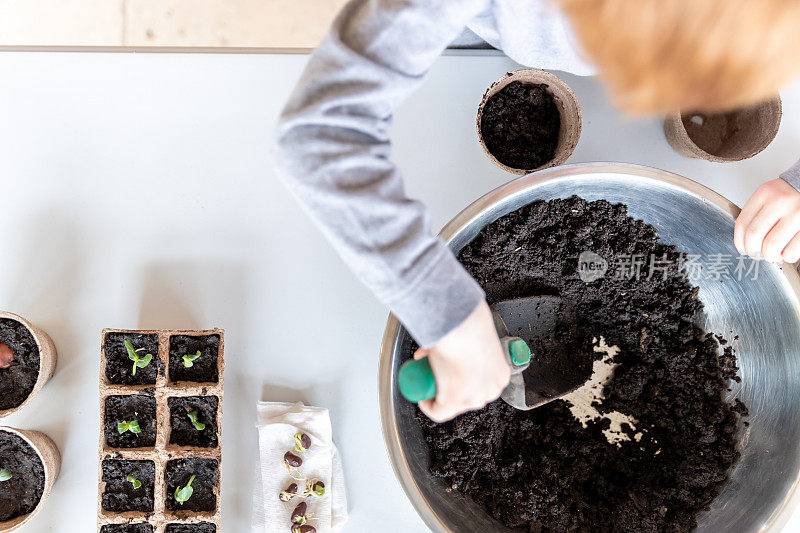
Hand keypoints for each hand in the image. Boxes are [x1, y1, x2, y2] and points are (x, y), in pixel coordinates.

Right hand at [414, 301, 509, 422]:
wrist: (461, 324)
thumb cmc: (469, 325)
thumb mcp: (476, 335)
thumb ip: (471, 336)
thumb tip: (455, 341)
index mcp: (500, 375)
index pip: (479, 385)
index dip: (459, 381)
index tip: (447, 374)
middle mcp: (491, 390)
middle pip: (466, 397)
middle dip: (448, 388)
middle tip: (436, 375)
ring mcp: (474, 397)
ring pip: (452, 405)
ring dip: (438, 396)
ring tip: (429, 381)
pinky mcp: (456, 401)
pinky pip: (439, 412)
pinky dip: (428, 406)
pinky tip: (423, 396)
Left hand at [735, 178, 799, 262]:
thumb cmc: (793, 194)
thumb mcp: (771, 195)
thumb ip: (758, 212)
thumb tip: (746, 240)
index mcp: (765, 193)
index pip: (742, 222)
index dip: (739, 241)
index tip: (742, 248)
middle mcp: (780, 201)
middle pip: (754, 235)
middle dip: (752, 251)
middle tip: (756, 254)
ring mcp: (796, 213)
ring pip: (771, 245)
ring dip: (769, 256)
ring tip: (772, 255)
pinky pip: (791, 250)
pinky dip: (787, 257)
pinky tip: (786, 253)